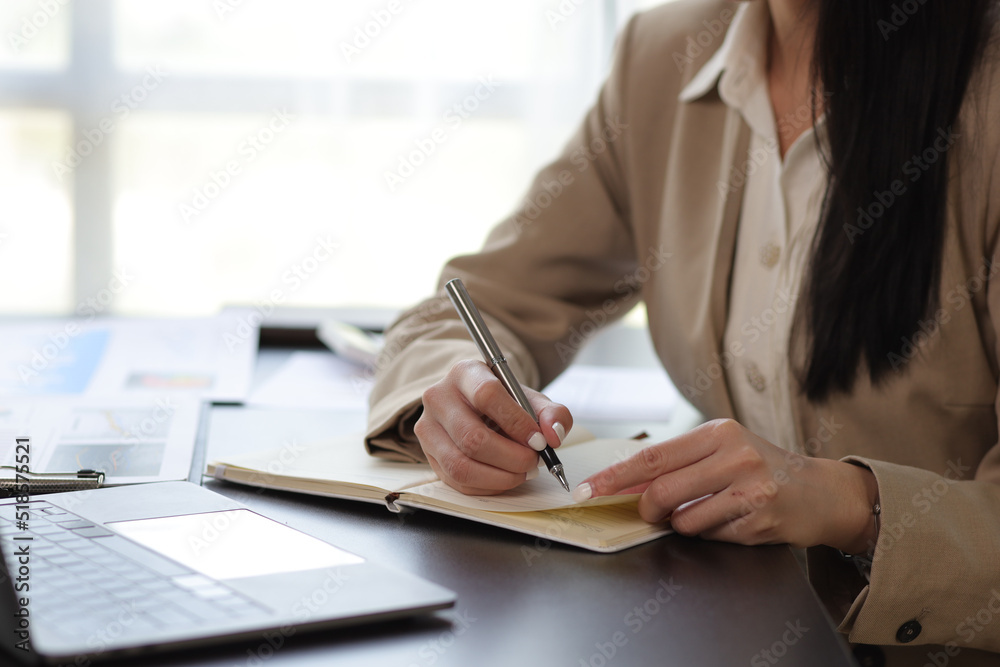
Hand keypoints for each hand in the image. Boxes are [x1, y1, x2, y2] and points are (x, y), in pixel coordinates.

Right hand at [414, 359, 572, 494]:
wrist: (473, 406)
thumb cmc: (503, 402)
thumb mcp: (530, 399)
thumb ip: (552, 413)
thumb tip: (553, 435)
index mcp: (465, 373)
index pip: (487, 395)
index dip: (516, 422)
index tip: (539, 441)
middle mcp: (439, 398)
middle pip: (472, 437)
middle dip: (511, 458)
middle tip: (534, 462)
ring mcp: (428, 428)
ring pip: (461, 465)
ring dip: (499, 477)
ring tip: (522, 473)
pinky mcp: (429, 455)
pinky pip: (457, 482)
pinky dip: (487, 487)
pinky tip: (505, 478)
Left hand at [576, 419, 878, 551]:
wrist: (820, 491)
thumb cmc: (760, 469)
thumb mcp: (722, 451)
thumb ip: (679, 463)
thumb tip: (625, 482)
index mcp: (718, 432)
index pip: (653, 456)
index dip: (616, 476)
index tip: (589, 490)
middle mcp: (735, 455)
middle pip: (662, 490)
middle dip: (645, 509)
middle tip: (648, 514)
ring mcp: (750, 487)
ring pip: (684, 520)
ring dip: (683, 524)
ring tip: (709, 511)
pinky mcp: (761, 518)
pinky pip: (712, 536)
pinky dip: (711, 534)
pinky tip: (732, 520)